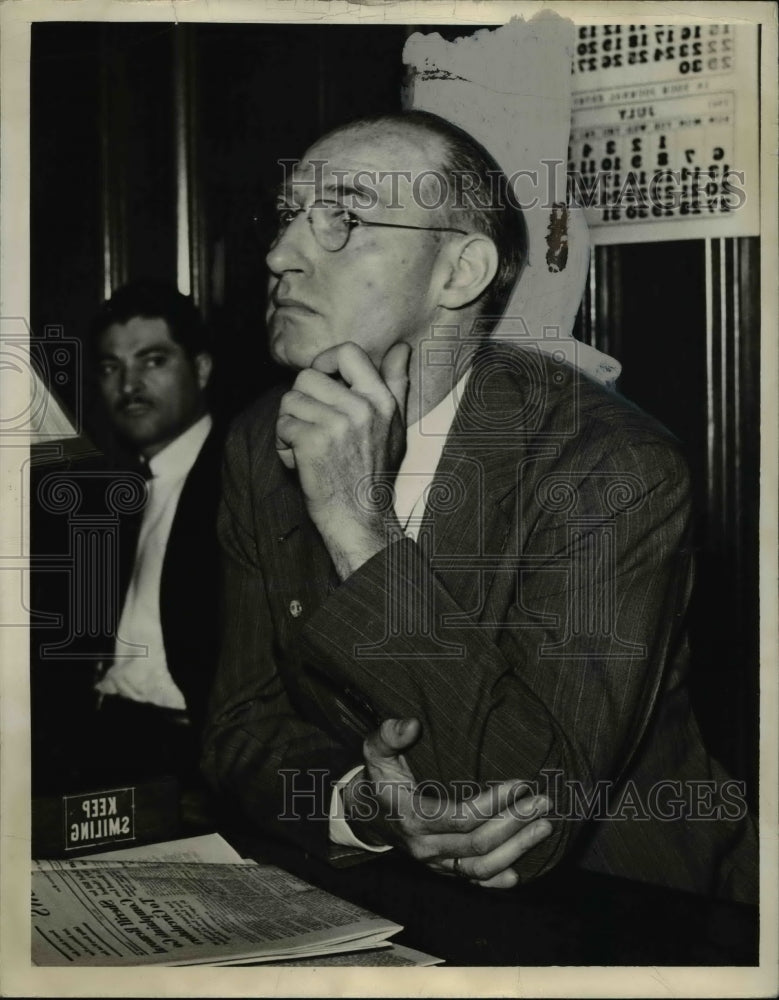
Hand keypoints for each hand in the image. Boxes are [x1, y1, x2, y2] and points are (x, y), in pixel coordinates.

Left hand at [275, 341, 409, 578]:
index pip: (348, 353)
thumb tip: (402, 347)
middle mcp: (362, 408)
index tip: (320, 381)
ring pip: (290, 400)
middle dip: (301, 401)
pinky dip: (284, 445)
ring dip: (290, 424)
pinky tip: (300, 461)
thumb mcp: (395, 427)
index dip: (324, 361)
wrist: (360, 518)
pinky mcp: (313, 442)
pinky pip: (282, 425)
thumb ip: (397, 385)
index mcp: (382, 400)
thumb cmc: (374, 472)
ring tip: (307, 446)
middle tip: (311, 427)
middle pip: (307, 376)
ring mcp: (337, 425)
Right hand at [343, 718, 552, 888]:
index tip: (521, 783)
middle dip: (515, 823)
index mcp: (412, 817)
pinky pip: (472, 881)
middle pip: (478, 843)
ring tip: (544, 827)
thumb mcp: (375, 750)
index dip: (494, 803)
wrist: (366, 813)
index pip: (461, 817)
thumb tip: (413, 725)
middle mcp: (424, 847)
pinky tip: (518, 872)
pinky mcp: (442, 870)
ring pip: (480, 867)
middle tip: (543, 802)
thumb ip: (390, 735)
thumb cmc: (379, 776)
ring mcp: (434, 863)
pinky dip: (497, 880)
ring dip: (516, 849)